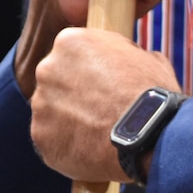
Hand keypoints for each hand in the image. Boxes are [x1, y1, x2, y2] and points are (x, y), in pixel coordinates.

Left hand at [30, 28, 180, 181]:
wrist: (149, 138)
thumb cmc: (152, 96)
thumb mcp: (147, 59)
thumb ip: (124, 55)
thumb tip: (126, 60)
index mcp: (70, 42)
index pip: (72, 51)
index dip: (88, 67)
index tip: (102, 82)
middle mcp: (47, 69)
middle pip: (55, 80)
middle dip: (73, 92)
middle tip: (98, 108)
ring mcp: (41, 105)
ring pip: (51, 111)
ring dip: (68, 119)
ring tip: (97, 132)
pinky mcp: (40, 137)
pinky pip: (51, 139)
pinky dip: (66, 144)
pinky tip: (90, 149)